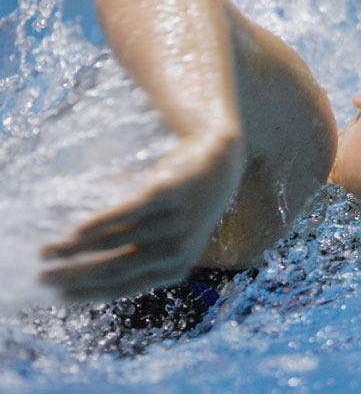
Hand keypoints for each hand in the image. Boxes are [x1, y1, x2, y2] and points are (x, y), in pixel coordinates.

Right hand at [40, 132, 243, 301]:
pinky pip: (129, 211)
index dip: (88, 293)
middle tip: (42, 276)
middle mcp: (177, 251)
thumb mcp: (167, 239)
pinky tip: (76, 231)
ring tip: (47, 249)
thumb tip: (82, 269)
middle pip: (115, 269)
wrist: (219, 165)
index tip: (57, 295)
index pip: (124, 288)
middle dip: (74, 276)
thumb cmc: (185, 207)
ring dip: (75, 248)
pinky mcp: (169, 193)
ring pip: (116, 242)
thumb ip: (135, 255)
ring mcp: (175, 222)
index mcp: (175, 269)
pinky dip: (100, 222)